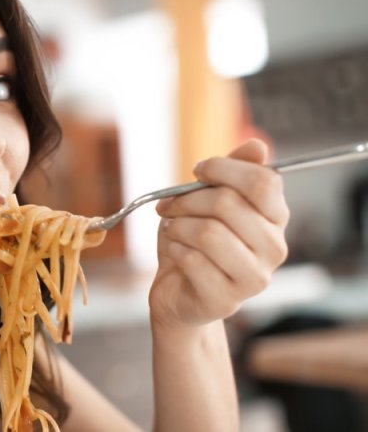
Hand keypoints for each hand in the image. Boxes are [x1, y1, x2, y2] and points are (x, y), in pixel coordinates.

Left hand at [148, 139, 289, 327]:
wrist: (178, 291)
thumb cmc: (195, 240)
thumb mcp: (209, 200)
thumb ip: (233, 172)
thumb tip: (258, 146)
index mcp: (276, 218)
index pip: (264, 182)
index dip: (224, 169)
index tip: (198, 171)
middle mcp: (274, 249)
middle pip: (228, 204)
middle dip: (187, 199)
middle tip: (169, 205)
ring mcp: (254, 278)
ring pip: (208, 233)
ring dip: (178, 226)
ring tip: (172, 229)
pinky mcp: (226, 299)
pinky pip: (192, 260)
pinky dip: (173, 249)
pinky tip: (174, 252)